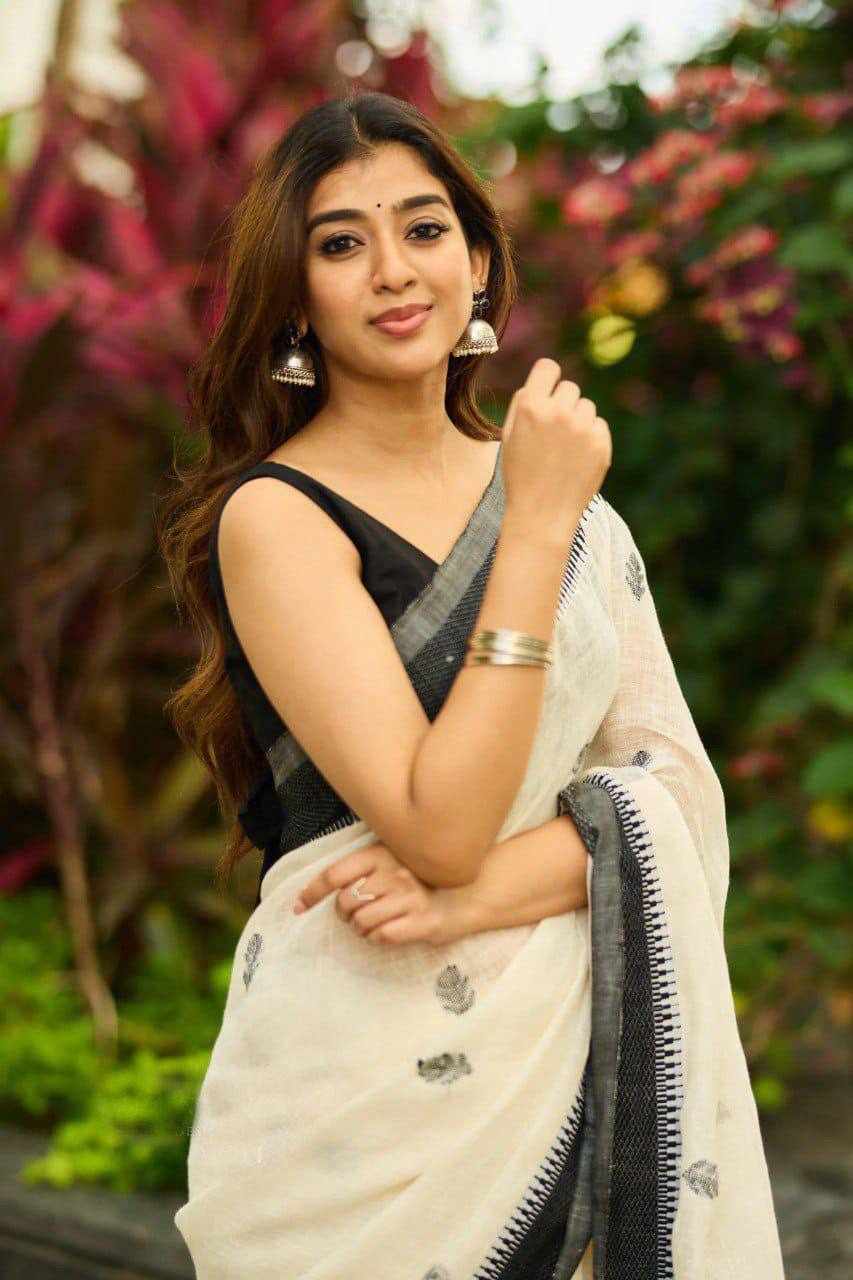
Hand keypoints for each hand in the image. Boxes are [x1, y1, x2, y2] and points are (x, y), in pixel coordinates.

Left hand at [291, 841, 469, 946]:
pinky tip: (392, 930)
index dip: (312, 892)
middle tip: (357, 915)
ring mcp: (409, 897)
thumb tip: (327, 888)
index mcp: (382, 854)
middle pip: (345, 902)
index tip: (297, 907)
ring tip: (376, 924)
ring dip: (362, 929)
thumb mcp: (393, 859)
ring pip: (361, 923)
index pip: (335, 874)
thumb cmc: (424, 877)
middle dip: (345, 914)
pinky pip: (382, 936)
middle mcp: (394, 873)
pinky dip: (380, 938)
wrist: (471, 890)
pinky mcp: (422, 921)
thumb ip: (364, 867)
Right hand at [502, 357, 612, 535]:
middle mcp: (558, 412)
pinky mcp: (601, 442)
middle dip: (562, 404)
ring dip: (577, 421)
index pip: (548, 367)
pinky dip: (590, 438)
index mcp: (531, 407)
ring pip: (586, 406)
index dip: (547, 379)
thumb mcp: (509, 436)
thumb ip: (525, 402)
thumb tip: (544, 376)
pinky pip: (599, 425)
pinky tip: (576, 459)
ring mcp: (583, 427)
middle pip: (570, 387)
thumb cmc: (521, 475)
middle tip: (552, 434)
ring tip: (564, 450)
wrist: (542, 515)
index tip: (547, 392)